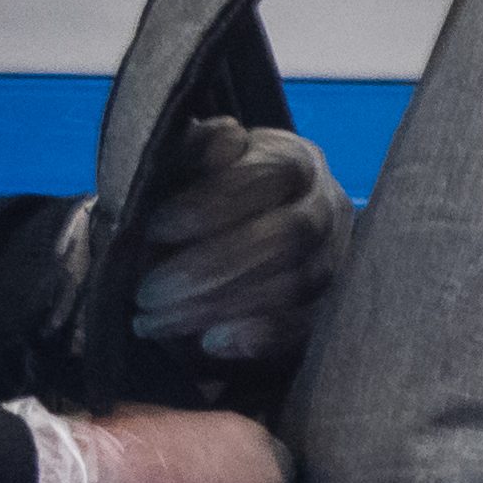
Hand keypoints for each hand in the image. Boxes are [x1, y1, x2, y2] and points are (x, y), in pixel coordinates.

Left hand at [135, 117, 352, 362]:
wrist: (238, 236)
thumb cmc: (205, 194)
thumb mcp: (193, 165)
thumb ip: (196, 151)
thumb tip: (219, 140)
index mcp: (294, 159)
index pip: (266, 176)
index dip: (210, 203)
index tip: (154, 228)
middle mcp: (327, 206)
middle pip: (286, 237)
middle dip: (209, 267)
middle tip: (146, 291)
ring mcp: (336, 259)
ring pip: (294, 286)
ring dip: (219, 306)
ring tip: (157, 320)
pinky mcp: (332, 308)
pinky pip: (307, 327)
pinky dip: (259, 337)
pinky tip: (210, 343)